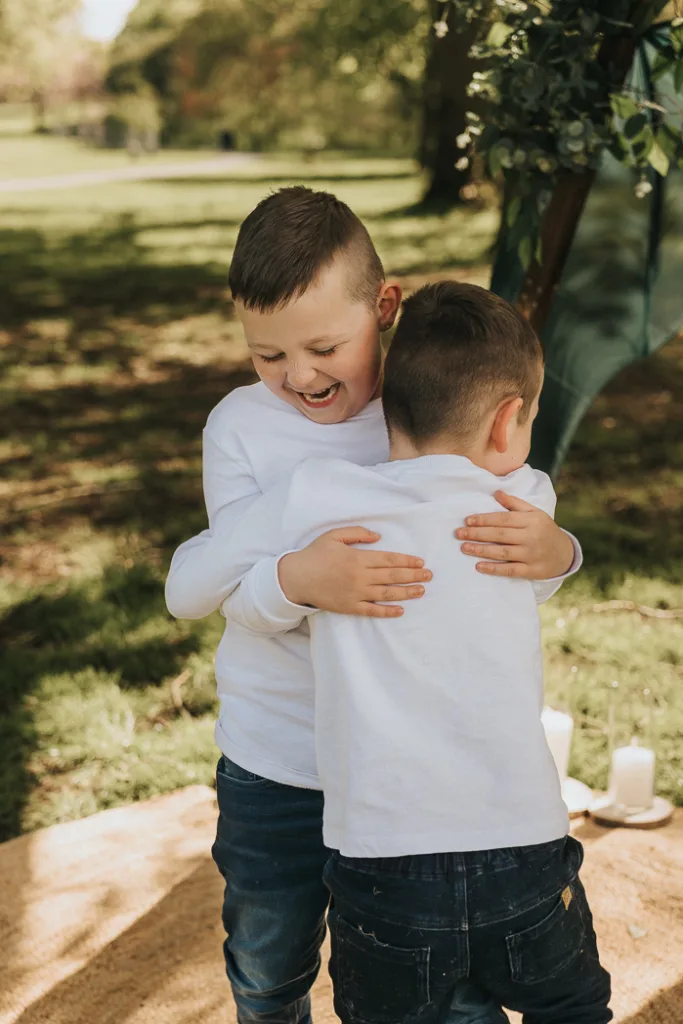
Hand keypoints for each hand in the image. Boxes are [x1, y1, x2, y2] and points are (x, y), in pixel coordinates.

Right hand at [278, 527, 430, 617]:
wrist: (295, 577)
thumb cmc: (314, 554)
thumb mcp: (334, 535)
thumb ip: (357, 533)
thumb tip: (378, 536)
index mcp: (358, 558)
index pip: (389, 559)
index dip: (407, 561)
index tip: (420, 562)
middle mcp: (360, 576)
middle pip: (393, 576)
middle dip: (413, 576)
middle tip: (429, 576)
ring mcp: (356, 593)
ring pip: (387, 594)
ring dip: (407, 593)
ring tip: (421, 591)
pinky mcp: (349, 607)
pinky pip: (372, 611)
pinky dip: (387, 611)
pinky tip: (400, 611)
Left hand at [455, 491, 574, 579]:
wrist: (564, 554)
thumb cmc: (544, 530)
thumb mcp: (534, 513)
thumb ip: (515, 504)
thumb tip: (496, 492)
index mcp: (531, 520)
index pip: (503, 519)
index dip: (484, 520)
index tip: (467, 521)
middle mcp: (532, 537)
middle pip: (500, 535)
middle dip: (477, 534)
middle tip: (458, 534)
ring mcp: (532, 555)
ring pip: (503, 552)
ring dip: (481, 550)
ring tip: (464, 548)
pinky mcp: (532, 571)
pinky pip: (510, 570)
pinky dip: (494, 569)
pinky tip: (479, 566)